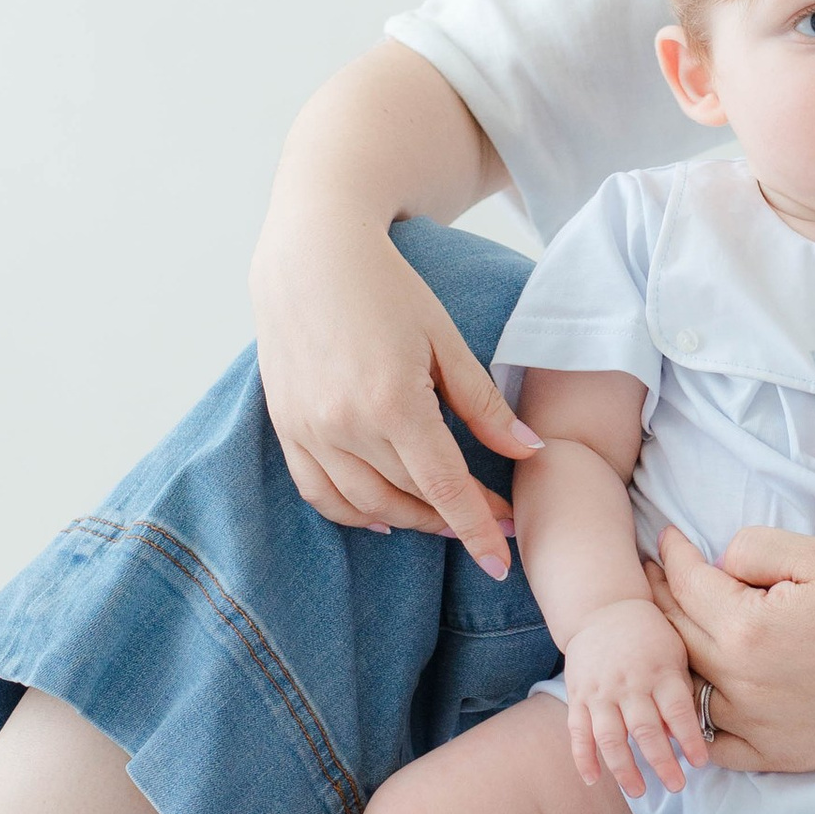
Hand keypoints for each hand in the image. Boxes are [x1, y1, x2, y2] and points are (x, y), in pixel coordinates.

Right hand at [250, 212, 539, 581]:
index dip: (478, 527)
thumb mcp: (445, 338)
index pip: (445, 487)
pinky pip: (320, 493)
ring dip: (411, 522)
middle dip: (456, 520)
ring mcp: (310, 430)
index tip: (504, 559)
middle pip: (410, 499)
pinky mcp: (287, 427)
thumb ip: (483, 402)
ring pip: (366, 505)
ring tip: (447, 520)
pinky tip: (384, 516)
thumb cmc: (386, 287)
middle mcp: (346, 425)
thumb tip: (528, 451)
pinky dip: (354, 514)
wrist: (310, 255)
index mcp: (394, 402)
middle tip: (494, 522)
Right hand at [563, 596, 709, 802]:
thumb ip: (680, 691)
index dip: (690, 739)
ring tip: (638, 792)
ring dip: (624, 768)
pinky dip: (582, 757)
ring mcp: (600, 691)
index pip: (678, 711)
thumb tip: (682, 736)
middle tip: (676, 786)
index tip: (700, 763)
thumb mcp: (674, 654)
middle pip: (646, 729)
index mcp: (660, 671)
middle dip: (661, 762)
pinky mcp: (578, 696)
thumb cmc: (650, 635)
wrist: (603, 608)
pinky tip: (592, 780)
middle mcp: (629, 683)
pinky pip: (578, 731)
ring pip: (610, 737)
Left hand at [643, 524, 814, 772]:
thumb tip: (719, 565)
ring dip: (673, 656)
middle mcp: (741, 684)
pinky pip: (717, 745)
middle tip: (650, 576)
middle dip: (659, 598)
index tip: (665, 539)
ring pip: (690, 689)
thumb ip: (755, 549)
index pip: (687, 585)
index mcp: (746, 628)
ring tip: (668, 629)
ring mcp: (757, 727)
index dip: (671, 556)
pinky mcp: (778, 756)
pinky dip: (698, 721)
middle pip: (677, 636)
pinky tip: (695, 698)